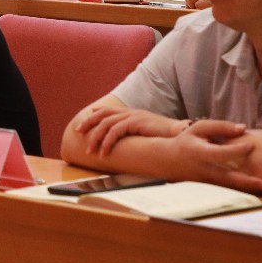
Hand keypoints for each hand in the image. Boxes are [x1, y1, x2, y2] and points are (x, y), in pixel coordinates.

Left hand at [71, 106, 186, 155]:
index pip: (111, 110)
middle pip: (103, 114)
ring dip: (96, 138)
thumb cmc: (167, 139)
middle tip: (78, 132)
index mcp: (134, 114)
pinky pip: (115, 131)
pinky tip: (104, 152)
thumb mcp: (149, 135)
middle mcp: (132, 112)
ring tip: (90, 150)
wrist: (182, 135)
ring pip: (106, 124)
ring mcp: (134, 116)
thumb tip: (128, 145)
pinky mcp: (136, 122)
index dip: (97, 113)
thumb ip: (137, 136)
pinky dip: (107, 142)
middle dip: (89, 123)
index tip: (86, 119)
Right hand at [174, 120, 261, 191]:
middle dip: (245, 181)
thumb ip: (221, 127)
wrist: (168, 161)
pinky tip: (257, 190)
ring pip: (228, 188)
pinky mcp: (209, 189)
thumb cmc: (187, 141)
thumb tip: (243, 128)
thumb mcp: (199, 128)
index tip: (251, 144)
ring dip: (246, 189)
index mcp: (200, 153)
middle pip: (226, 177)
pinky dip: (241, 190)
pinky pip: (227, 190)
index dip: (235, 149)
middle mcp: (203, 170)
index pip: (220, 153)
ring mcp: (206, 182)